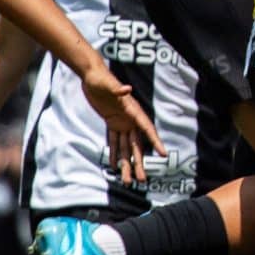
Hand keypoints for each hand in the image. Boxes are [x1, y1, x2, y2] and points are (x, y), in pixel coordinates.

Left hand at [81, 62, 160, 183]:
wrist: (91, 75)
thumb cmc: (101, 78)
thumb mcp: (107, 83)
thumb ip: (117, 88)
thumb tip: (127, 89)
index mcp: (132, 110)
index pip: (146, 129)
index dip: (155, 142)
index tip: (163, 154)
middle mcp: (129, 119)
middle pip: (136, 145)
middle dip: (139, 163)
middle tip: (142, 180)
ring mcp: (121, 122)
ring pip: (126, 147)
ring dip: (126, 163)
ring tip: (127, 180)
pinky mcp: (111, 122)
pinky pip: (114, 141)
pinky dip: (114, 153)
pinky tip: (114, 166)